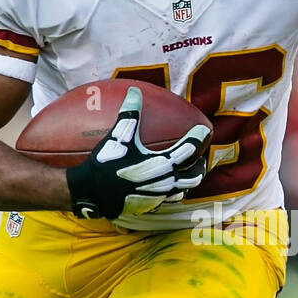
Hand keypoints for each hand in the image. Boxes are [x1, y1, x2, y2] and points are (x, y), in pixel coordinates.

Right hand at [65, 86, 209, 219]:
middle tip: (198, 155)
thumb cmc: (107, 163)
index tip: (203, 130)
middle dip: (199, 164)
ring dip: (188, 179)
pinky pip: (169, 198)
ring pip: (184, 189)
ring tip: (186, 170)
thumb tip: (135, 91)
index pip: (190, 149)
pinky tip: (166, 184)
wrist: (93, 192)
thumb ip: (130, 113)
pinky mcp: (151, 205)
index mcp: (163, 163)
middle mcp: (166, 181)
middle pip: (194, 174)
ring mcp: (160, 196)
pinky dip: (173, 190)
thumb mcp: (119, 136)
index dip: (199, 137)